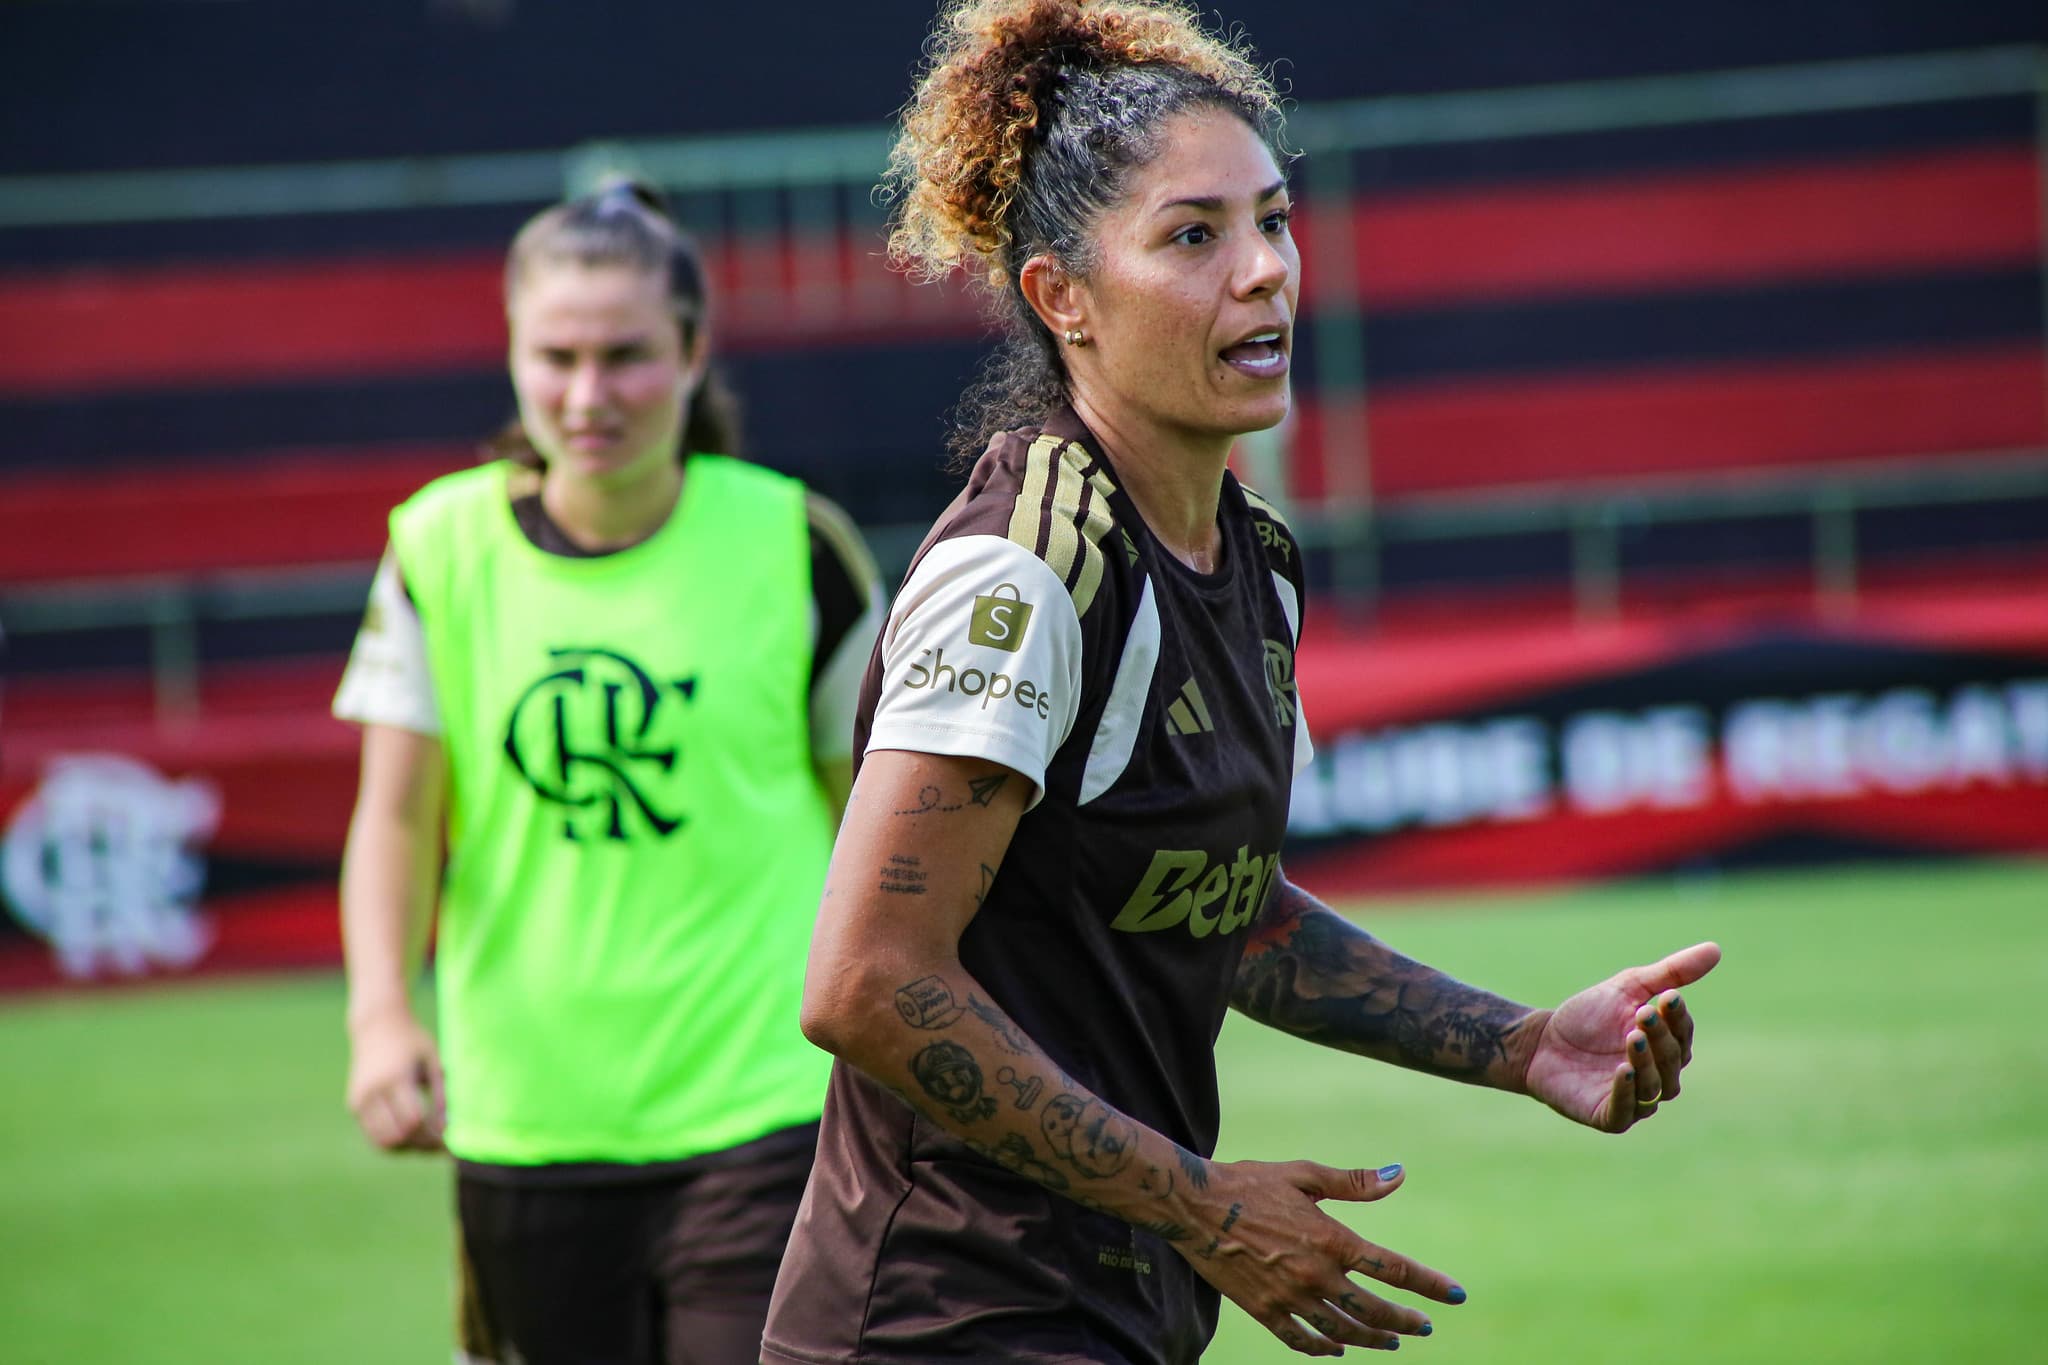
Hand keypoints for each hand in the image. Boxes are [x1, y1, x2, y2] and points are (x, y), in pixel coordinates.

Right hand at [345, 1005, 445, 1152]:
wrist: (377, 1025)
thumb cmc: (412, 1042)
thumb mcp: (432, 1060)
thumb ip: (442, 1092)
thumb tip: (448, 1125)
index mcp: (396, 1077)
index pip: (413, 1120)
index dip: (433, 1134)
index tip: (450, 1136)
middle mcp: (373, 1091)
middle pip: (397, 1136)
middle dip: (421, 1146)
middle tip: (441, 1144)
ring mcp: (360, 1099)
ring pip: (382, 1142)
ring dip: (407, 1148)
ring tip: (427, 1141)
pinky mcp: (354, 1104)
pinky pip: (373, 1135)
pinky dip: (393, 1141)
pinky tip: (411, 1134)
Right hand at [1175, 1160, 1463, 1355]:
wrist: (1194, 1205)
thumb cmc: (1250, 1182)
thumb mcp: (1303, 1175)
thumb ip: (1353, 1182)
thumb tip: (1399, 1175)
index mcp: (1331, 1239)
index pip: (1394, 1269)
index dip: (1430, 1285)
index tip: (1456, 1296)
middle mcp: (1315, 1274)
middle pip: (1374, 1310)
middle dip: (1405, 1322)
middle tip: (1425, 1328)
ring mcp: (1289, 1297)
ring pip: (1342, 1331)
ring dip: (1371, 1339)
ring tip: (1389, 1342)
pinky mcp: (1263, 1310)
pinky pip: (1300, 1340)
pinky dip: (1323, 1349)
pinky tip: (1336, 1350)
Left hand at [1521, 942, 1720, 1133]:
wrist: (1540, 1041)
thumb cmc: (1587, 1016)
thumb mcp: (1628, 988)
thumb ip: (1670, 973)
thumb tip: (1716, 948)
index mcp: (1666, 1047)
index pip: (1683, 1034)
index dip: (1677, 1018)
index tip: (1667, 997)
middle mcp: (1657, 1076)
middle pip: (1672, 1061)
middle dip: (1660, 1037)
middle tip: (1643, 1013)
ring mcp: (1635, 1099)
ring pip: (1654, 1087)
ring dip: (1646, 1062)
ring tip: (1631, 1038)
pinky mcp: (1609, 1117)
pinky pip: (1625, 1111)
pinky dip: (1626, 1092)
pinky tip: (1622, 1070)